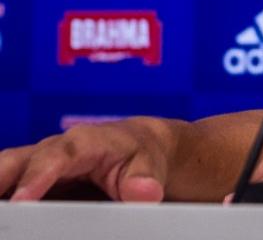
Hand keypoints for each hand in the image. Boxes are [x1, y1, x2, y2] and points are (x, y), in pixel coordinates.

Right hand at [0, 118, 170, 201]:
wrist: (138, 145)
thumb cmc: (140, 155)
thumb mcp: (148, 165)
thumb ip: (143, 180)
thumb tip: (145, 193)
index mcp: (84, 142)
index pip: (57, 157)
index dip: (38, 177)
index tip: (23, 200)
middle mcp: (55, 148)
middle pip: (17, 160)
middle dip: (0, 179)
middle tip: (0, 211)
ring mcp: (40, 162)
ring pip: (8, 170)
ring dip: (0, 187)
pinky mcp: (33, 176)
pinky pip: (10, 184)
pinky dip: (5, 195)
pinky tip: (6, 219)